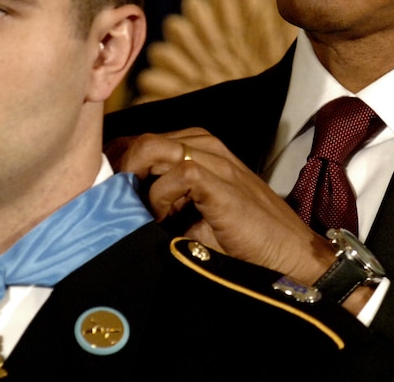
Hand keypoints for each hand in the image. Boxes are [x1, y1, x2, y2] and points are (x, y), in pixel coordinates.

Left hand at [107, 128, 337, 286]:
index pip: (141, 140)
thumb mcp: (193, 215)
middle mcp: (205, 145)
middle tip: (113, 204)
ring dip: (136, 179)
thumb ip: (164, 203)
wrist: (287, 254)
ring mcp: (215, 160)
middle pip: (140, 139)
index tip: (105, 193)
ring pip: (152, 146)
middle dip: (119, 169)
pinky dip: (162, 197)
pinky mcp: (222, 181)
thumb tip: (119, 211)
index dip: (118, 163)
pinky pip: (178, 172)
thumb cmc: (241, 239)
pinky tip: (163, 220)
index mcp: (197, 147)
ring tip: (137, 210)